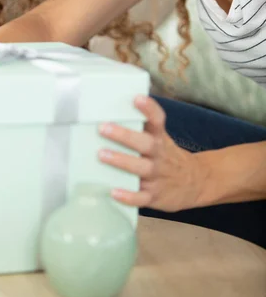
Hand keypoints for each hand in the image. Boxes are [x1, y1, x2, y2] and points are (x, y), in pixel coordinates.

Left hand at [98, 95, 204, 211]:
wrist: (195, 182)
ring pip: (142, 169)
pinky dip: (128, 196)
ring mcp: (158, 176)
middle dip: (125, 136)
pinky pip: (142, 198)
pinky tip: (113, 192)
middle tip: (103, 128)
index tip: (137, 98)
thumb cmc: (166, 156)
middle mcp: (160, 155)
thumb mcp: (161, 139)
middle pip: (146, 143)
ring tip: (102, 154)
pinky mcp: (155, 196)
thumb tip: (113, 109)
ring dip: (122, 161)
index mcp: (160, 139)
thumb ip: (142, 128)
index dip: (149, 109)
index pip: (158, 120)